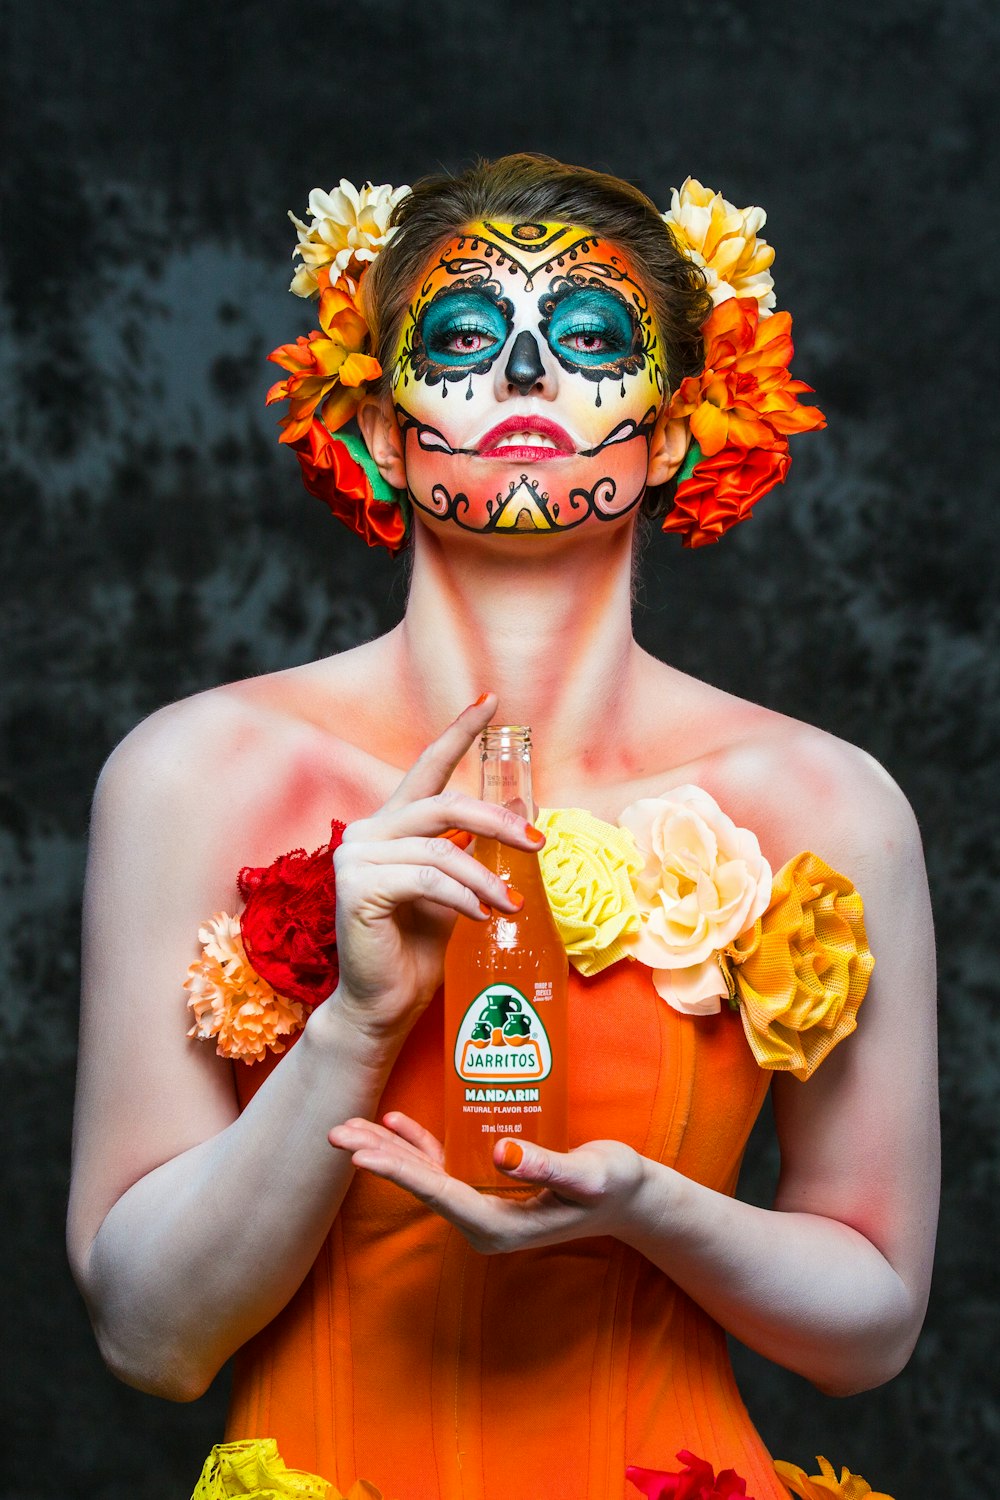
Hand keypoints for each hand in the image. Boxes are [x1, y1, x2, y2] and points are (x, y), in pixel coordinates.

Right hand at [328, 694, 542, 1043]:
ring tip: (512, 905)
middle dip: (497, 821)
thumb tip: (524, 812)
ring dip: (486, 877)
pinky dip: (463, 897)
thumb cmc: (418, 950)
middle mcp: (367, 832)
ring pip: (441, 847)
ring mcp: (355, 857)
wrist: (384, 1004)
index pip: (427, 768)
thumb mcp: (457, 890)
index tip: (490, 702)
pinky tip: (483, 917)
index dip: (458, 733)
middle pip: (444, 803)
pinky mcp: (356, 886)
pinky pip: (427, 878)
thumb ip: (474, 851)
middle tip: (537, 843)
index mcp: (391, 826)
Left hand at [328, 1112, 647, 1253]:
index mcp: (497, 1224)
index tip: (358, 1152)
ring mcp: (481, 1205)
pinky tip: (395, 1122)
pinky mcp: (486, 1187)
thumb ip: (547, 1165)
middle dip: (376, 1158)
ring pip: (423, 1176)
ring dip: (387, 1151)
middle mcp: (480, 1220)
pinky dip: (417, 1145)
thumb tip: (500, 1153)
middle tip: (334, 1133)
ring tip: (347, 1126)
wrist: (630, 1198)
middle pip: (419, 1185)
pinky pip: (442, 1167)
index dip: (396, 1169)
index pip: (437, 1192)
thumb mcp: (589, 1174)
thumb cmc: (614, 1185)